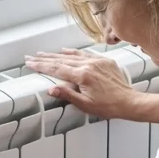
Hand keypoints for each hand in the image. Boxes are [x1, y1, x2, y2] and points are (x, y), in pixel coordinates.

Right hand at [25, 48, 139, 119]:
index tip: (30, 63)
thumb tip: (51, 89)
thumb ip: (68, 95)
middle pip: (61, 60)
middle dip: (45, 58)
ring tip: (43, 53)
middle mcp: (89, 65)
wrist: (129, 102)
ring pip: (72, 55)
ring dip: (57, 54)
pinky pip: (86, 54)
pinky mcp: (105, 61)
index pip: (57, 69)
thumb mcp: (85, 105)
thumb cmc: (108, 106)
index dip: (41, 66)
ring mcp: (97, 61)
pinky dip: (74, 52)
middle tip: (31, 56)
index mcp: (82, 76)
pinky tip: (66, 51)